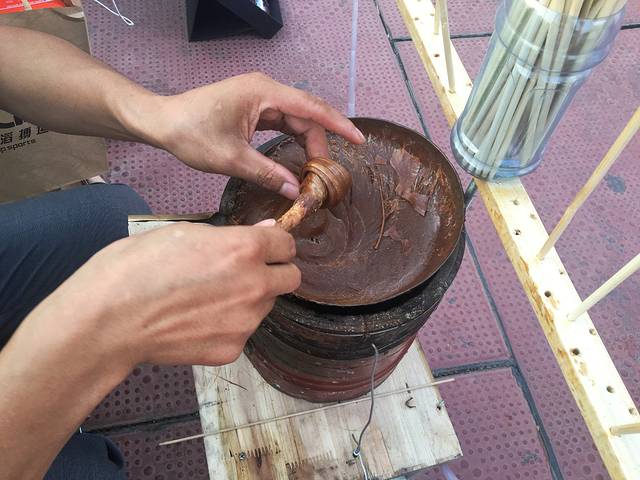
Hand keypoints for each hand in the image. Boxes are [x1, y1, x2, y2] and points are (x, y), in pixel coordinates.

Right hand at [48, 222, 299, 367]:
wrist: (109, 320)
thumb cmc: (137, 266)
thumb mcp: (184, 232)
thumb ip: (233, 235)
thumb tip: (268, 234)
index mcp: (245, 249)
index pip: (287, 246)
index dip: (275, 245)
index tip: (264, 248)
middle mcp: (255, 286)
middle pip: (290, 278)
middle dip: (274, 272)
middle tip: (243, 273)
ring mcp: (246, 322)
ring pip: (265, 306)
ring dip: (250, 299)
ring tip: (208, 298)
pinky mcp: (232, 349)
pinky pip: (243, 331)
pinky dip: (229, 325)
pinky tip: (197, 321)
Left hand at [149, 73, 364, 198]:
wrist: (161, 122)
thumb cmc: (191, 134)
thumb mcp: (232, 159)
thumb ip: (268, 174)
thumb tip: (297, 191)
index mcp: (263, 93)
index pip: (311, 108)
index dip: (338, 125)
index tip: (358, 140)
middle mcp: (266, 90)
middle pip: (306, 115)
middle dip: (319, 144)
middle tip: (323, 176)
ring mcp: (260, 97)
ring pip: (296, 119)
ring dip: (307, 143)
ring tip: (313, 171)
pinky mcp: (254, 108)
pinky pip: (282, 122)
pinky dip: (293, 140)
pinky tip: (298, 158)